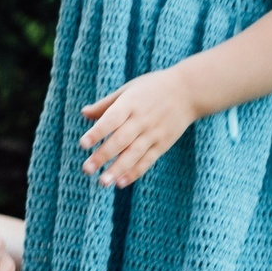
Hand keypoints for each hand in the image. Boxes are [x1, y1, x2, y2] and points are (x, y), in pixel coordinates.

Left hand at [79, 67, 198, 188]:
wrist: (188, 91)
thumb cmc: (153, 88)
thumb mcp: (129, 89)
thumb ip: (106, 104)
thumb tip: (83, 114)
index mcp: (130, 103)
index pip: (111, 119)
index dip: (97, 132)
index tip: (83, 144)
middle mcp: (142, 119)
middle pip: (120, 140)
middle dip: (103, 156)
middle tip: (86, 169)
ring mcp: (154, 133)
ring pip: (133, 154)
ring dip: (117, 169)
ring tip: (102, 182)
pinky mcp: (164, 143)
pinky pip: (148, 160)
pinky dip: (135, 172)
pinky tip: (121, 182)